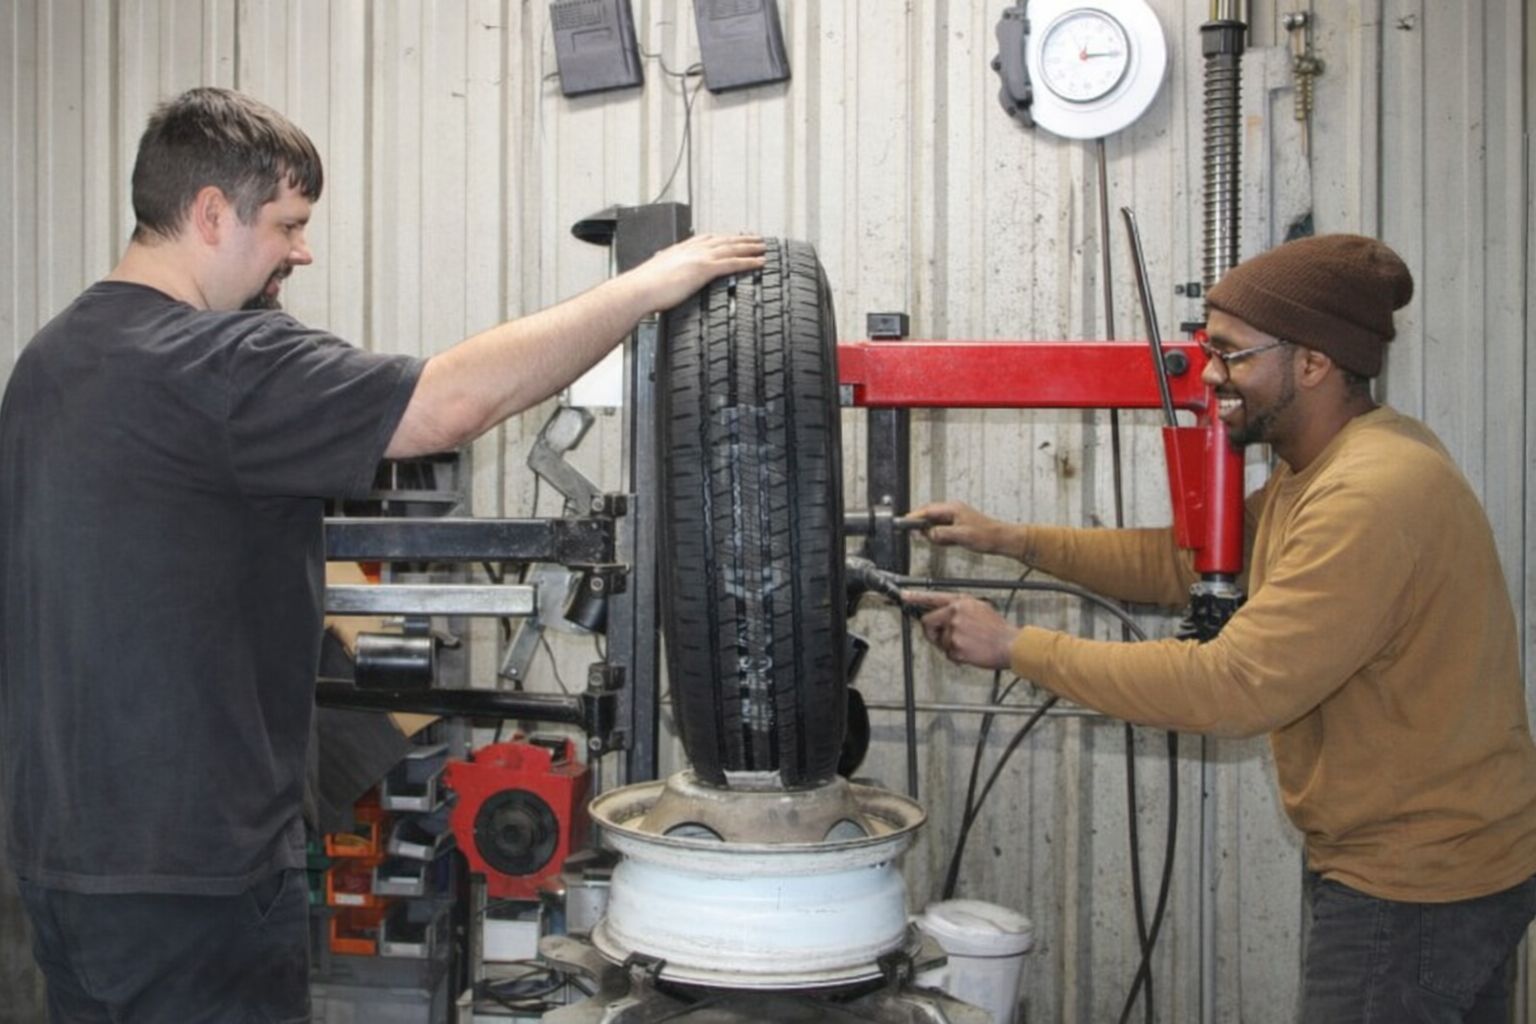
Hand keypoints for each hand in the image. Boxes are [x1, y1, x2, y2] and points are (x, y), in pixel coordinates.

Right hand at [627, 233, 765, 311]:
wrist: (637, 291)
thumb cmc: (642, 289)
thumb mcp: (655, 278)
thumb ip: (665, 277)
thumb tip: (663, 283)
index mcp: (680, 250)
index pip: (706, 239)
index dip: (722, 237)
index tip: (732, 236)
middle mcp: (691, 250)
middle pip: (723, 240)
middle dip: (741, 239)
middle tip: (757, 238)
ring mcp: (698, 258)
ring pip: (731, 248)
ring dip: (750, 247)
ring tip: (764, 247)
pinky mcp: (703, 270)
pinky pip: (732, 264)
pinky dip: (748, 262)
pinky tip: (760, 262)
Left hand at [904, 590, 1017, 670]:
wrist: (1010, 644)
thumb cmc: (997, 629)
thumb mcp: (981, 608)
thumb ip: (960, 608)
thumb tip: (946, 613)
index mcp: (960, 602)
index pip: (933, 597)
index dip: (916, 597)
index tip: (904, 596)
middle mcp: (954, 614)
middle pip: (928, 622)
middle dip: (931, 632)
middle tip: (943, 638)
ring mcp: (953, 631)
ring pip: (939, 641)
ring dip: (949, 646)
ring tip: (968, 644)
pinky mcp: (955, 647)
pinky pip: (947, 653)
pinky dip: (956, 656)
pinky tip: (970, 652)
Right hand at [907, 500, 1013, 556]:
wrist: (1001, 539)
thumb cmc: (986, 535)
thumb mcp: (960, 536)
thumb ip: (941, 533)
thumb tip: (927, 533)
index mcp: (952, 508)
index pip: (927, 510)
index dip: (914, 516)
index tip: (904, 522)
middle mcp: (953, 510)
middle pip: (929, 514)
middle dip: (921, 525)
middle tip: (914, 534)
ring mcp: (955, 517)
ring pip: (935, 522)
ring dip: (931, 531)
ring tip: (933, 540)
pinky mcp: (957, 525)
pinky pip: (942, 529)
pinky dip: (938, 535)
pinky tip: (942, 541)